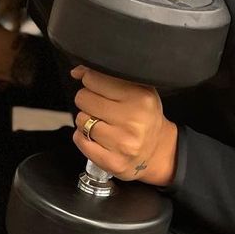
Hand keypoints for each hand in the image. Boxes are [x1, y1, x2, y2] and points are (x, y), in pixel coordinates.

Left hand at [70, 65, 175, 184]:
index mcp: (141, 98)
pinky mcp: (112, 162)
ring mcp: (123, 143)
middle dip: (88, 101)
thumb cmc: (144, 117)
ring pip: (81, 120)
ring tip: (103, 124)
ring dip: (86, 121)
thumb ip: (109, 76)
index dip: (92, 82)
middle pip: (83, 98)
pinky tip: (97, 138)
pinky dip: (83, 138)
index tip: (100, 89)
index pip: (94, 78)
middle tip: (102, 108)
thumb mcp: (138, 89)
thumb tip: (77, 71)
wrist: (157, 151)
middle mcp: (133, 121)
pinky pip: (80, 140)